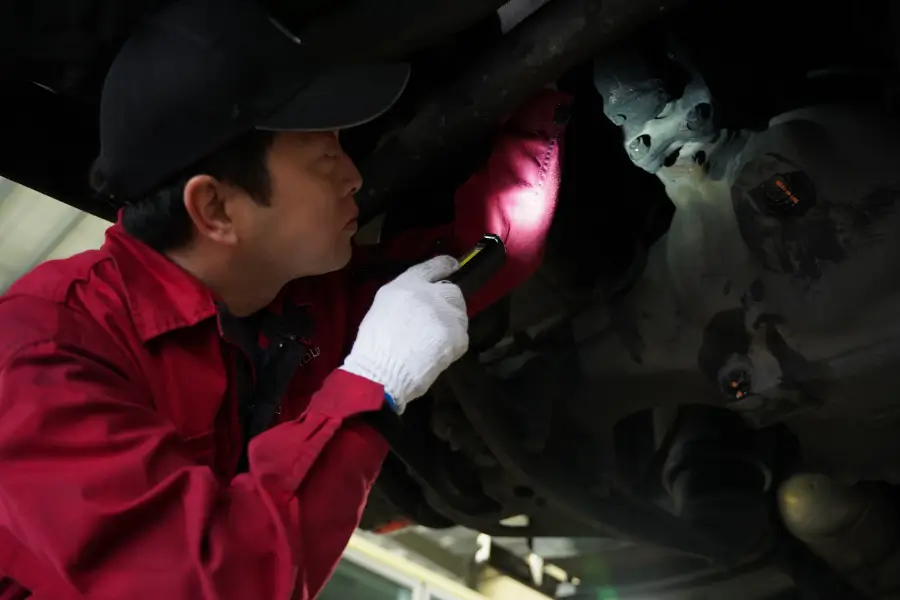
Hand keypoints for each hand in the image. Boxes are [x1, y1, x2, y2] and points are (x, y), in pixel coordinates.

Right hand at [342, 256, 468, 412]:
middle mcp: (429, 293)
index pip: (431, 267)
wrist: (382, 371)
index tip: (452, 265)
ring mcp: (446, 313)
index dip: (444, 265)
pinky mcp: (457, 335)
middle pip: (452, 291)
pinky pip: (462, 337)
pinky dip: (453, 346)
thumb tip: (420, 301)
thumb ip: (405, 298)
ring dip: (452, 325)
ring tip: (435, 341)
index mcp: (406, 284)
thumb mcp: (382, 307)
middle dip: (449, 303)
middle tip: (438, 321)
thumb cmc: (375, 343)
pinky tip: (437, 354)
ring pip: (460, 314)